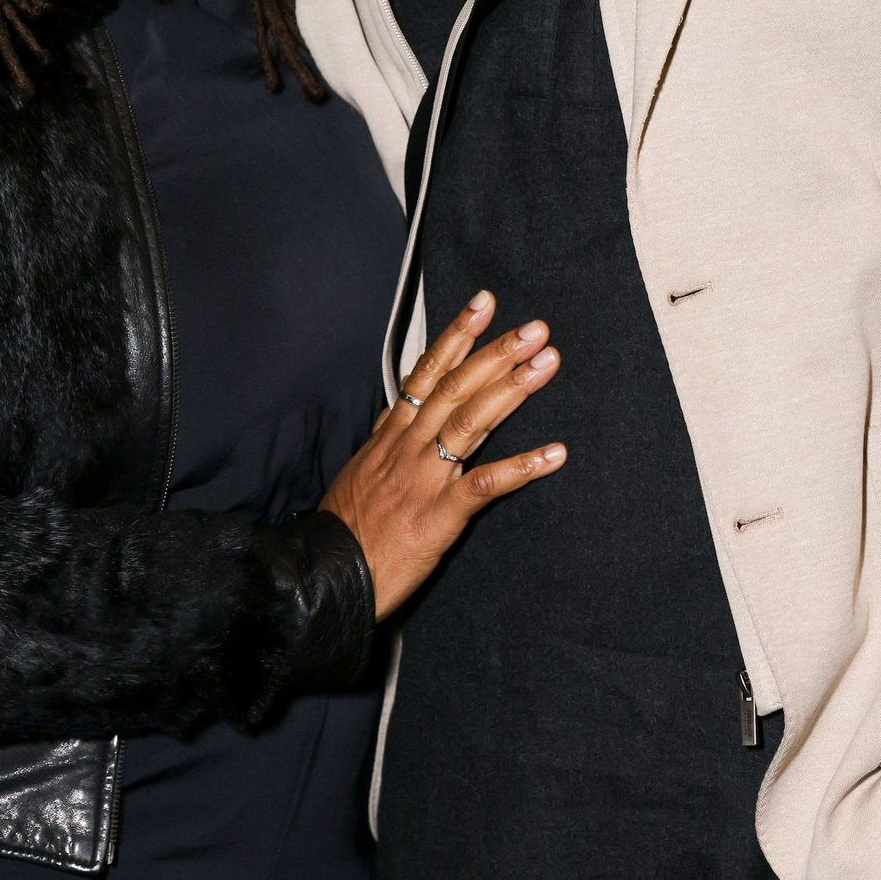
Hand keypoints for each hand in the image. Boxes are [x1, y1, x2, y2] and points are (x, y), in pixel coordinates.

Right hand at [321, 291, 564, 618]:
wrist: (325, 575)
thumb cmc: (345, 528)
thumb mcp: (359, 471)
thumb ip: (384, 440)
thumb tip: (398, 412)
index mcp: (391, 435)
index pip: (426, 372)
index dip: (457, 336)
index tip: (484, 304)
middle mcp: (409, 446)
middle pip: (456, 386)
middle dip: (497, 353)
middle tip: (535, 328)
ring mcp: (425, 477)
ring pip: (472, 420)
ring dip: (513, 389)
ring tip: (547, 363)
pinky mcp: (440, 514)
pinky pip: (487, 483)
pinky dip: (523, 467)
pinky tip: (555, 453)